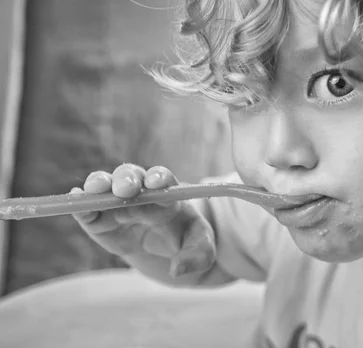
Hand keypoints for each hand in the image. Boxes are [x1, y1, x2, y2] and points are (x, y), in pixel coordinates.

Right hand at [71, 164, 215, 277]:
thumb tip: (177, 269)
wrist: (168, 253)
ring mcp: (118, 205)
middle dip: (127, 179)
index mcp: (168, 194)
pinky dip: (81, 205)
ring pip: (106, 186)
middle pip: (131, 176)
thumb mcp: (202, 251)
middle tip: (125, 189)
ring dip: (99, 184)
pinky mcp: (100, 221)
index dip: (159, 178)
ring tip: (95, 189)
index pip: (164, 179)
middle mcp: (141, 193)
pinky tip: (76, 201)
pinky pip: (88, 210)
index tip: (157, 183)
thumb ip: (196, 257)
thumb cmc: (188, 244)